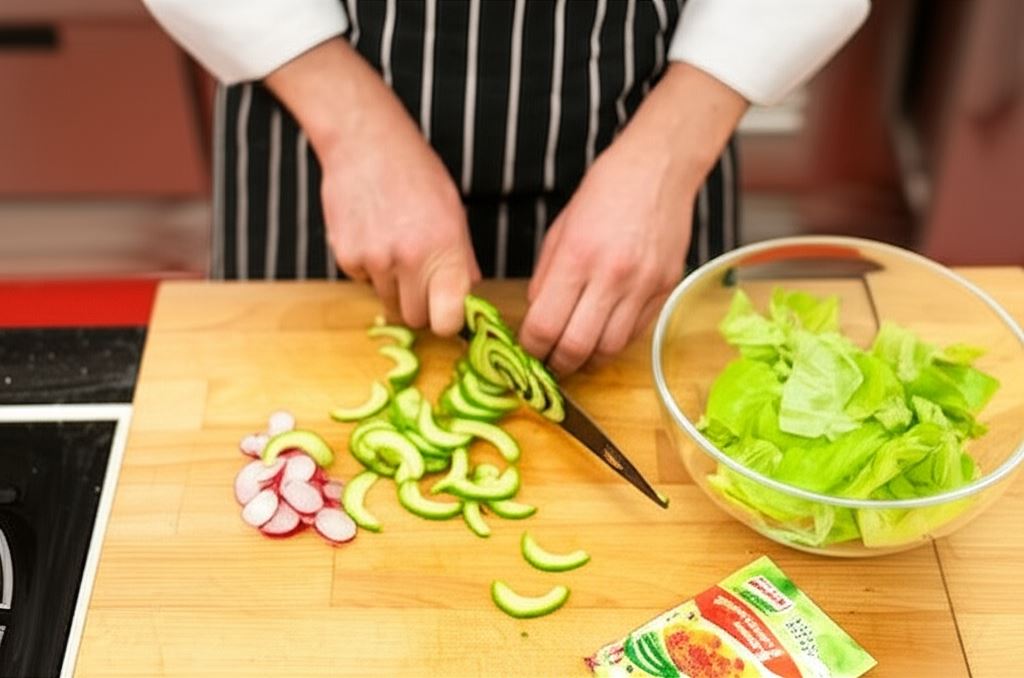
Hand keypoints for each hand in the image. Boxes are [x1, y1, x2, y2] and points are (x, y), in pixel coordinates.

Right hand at [267, 39, 478, 335]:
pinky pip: (362, 281)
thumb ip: (461, 258)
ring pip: (387, 302)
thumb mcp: (453, 212)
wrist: (364, 142)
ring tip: (396, 247)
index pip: (448, 320)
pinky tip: (373, 235)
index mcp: (445, 250)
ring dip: (394, 287)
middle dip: (420, 307)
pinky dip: (368, 269)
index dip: (448, 322)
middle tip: (421, 281)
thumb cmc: (415, 172)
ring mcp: (375, 261)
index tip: (446, 313)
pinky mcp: (346, 257)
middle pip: (415, 319)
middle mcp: (410, 260)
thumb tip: (468, 294)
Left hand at [519, 63, 747, 373]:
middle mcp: (611, 276)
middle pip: (577, 346)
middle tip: (550, 366)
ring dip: (588, 360)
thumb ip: (546, 276)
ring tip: (576, 356)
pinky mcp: (665, 289)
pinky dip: (616, 342)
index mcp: (576, 257)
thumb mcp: (560, 229)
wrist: (658, 170)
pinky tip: (603, 335)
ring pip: (610, 348)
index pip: (545, 324)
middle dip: (558, 365)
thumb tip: (537, 315)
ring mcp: (642, 286)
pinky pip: (637, 332)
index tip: (528, 351)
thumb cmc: (604, 192)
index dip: (532, 347)